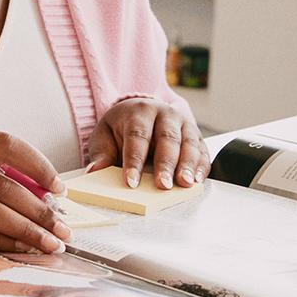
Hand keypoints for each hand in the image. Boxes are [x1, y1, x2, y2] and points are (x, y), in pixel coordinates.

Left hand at [86, 98, 208, 188]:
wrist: (140, 111)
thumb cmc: (121, 127)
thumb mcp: (104, 135)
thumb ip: (101, 153)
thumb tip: (94, 172)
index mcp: (139, 111)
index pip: (137, 136)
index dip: (134, 160)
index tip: (131, 182)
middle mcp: (164, 113)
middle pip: (167, 138)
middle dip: (165, 163)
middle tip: (163, 185)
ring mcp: (183, 123)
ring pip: (188, 143)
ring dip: (188, 165)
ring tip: (185, 183)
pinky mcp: (196, 135)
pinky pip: (202, 150)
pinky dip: (202, 165)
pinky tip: (198, 180)